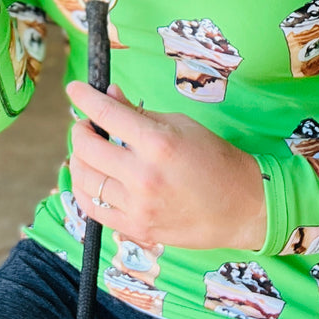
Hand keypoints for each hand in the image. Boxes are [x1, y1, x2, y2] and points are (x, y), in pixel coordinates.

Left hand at [66, 81, 266, 251]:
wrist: (243, 207)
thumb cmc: (214, 159)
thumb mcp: (181, 124)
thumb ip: (139, 113)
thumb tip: (109, 95)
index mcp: (157, 144)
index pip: (106, 114)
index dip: (84, 97)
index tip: (75, 89)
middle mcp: (143, 177)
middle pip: (87, 147)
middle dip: (80, 129)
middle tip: (87, 124)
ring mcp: (138, 207)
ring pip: (84, 179)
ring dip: (79, 159)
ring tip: (89, 151)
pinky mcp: (137, 229)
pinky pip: (92, 209)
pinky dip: (84, 190)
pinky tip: (91, 179)